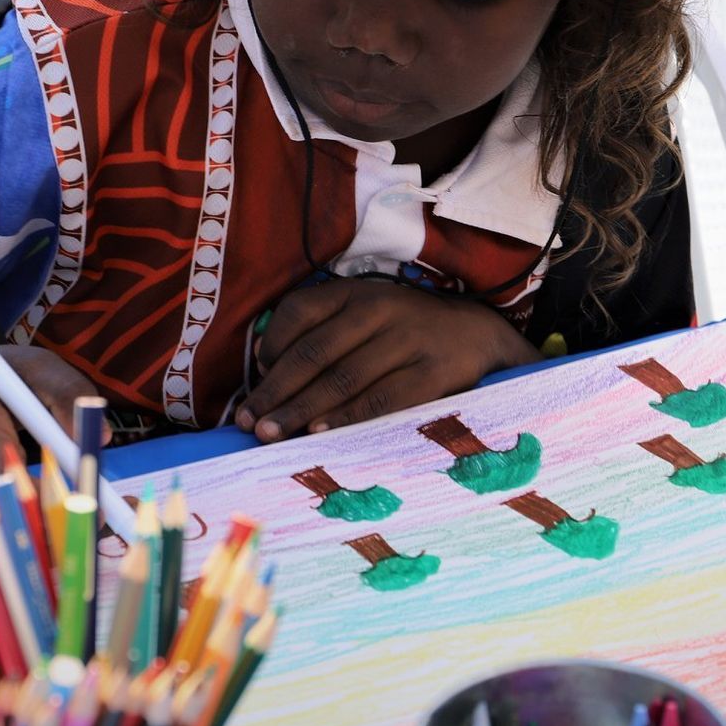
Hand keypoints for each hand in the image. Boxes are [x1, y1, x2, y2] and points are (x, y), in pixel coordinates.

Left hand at [235, 281, 536, 441]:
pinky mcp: (432, 370)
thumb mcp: (363, 315)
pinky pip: (382, 398)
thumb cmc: (402, 331)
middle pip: (314, 353)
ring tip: (272, 434)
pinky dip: (348, 417)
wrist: (476, 333)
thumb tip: (264, 369)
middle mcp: (378, 309)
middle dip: (275, 391)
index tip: (254, 382)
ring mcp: (407, 338)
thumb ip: (320, 332)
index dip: (269, 349)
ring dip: (301, 409)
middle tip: (249, 422)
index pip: (298, 312)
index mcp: (355, 292)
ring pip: (343, 378)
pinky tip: (321, 432)